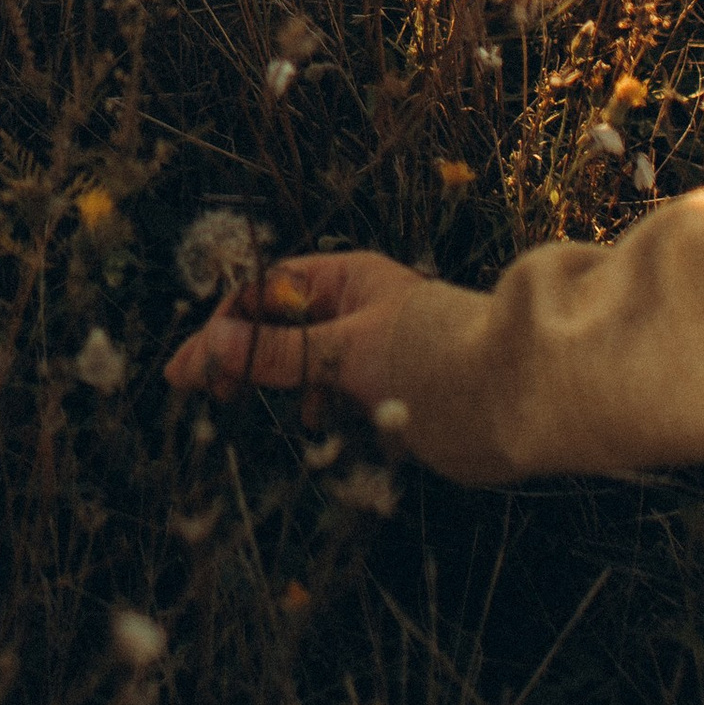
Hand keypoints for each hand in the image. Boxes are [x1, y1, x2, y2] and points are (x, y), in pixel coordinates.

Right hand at [165, 251, 468, 444]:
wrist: (516, 400)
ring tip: (243, 407)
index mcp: (346, 279)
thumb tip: (211, 343)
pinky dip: (318, 408)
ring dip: (279, 383)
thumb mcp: (345, 351)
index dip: (225, 327)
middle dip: (242, 356)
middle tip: (202, 395)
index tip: (187, 370)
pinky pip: (337, 395)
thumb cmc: (433, 358)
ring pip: (307, 364)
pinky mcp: (392, 394)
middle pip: (281, 327)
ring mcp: (374, 352)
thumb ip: (279, 352)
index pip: (266, 292)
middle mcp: (356, 309)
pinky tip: (316, 426)